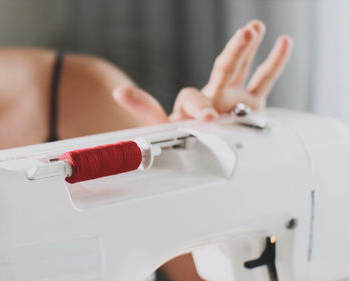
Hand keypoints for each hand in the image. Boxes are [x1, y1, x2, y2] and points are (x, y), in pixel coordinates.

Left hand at [113, 20, 293, 123]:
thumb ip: (145, 108)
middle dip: (235, 52)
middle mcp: (214, 97)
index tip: (207, 118)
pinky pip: (265, 81)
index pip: (193, 98)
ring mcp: (234, 98)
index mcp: (191, 105)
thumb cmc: (184, 139)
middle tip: (245, 34)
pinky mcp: (252, 105)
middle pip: (223, 68)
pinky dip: (275, 62)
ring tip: (256, 27)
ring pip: (242, 69)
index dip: (199, 106)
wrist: (202, 148)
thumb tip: (119, 91)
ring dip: (250, 48)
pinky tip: (284, 41)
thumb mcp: (162, 127)